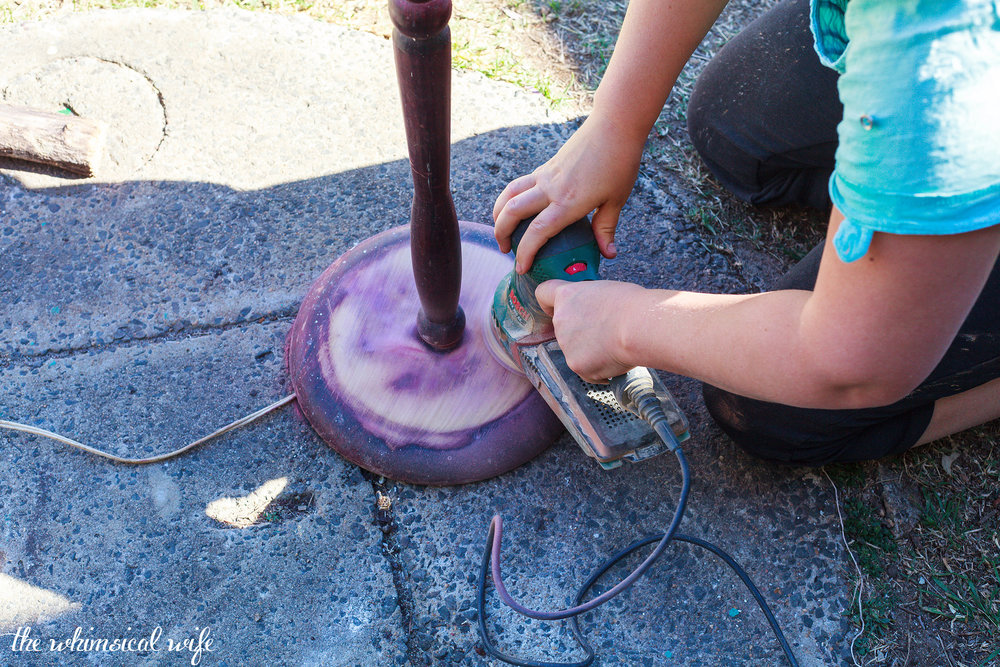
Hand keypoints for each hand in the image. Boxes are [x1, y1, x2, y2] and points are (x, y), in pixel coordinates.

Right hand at [492, 113, 644, 272]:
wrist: (613, 125)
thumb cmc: (619, 162)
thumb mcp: (616, 199)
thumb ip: (605, 228)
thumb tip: (608, 254)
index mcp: (568, 202)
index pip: (538, 232)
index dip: (526, 253)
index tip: (521, 268)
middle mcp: (550, 188)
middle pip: (512, 212)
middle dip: (502, 234)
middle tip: (505, 250)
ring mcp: (545, 175)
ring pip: (509, 195)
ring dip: (499, 214)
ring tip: (501, 230)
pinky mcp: (545, 167)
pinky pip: (519, 184)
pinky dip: (510, 198)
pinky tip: (516, 208)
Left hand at [535, 279, 646, 382]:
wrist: (637, 327)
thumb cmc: (630, 305)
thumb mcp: (606, 291)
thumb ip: (590, 302)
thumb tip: (595, 313)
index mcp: (567, 296)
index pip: (543, 294)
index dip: (550, 303)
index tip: (555, 308)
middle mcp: (560, 321)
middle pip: (564, 327)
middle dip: (580, 331)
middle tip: (604, 331)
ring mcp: (566, 345)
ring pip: (576, 350)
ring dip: (590, 350)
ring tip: (614, 344)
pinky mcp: (577, 365)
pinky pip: (587, 368)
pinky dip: (599, 367)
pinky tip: (614, 358)